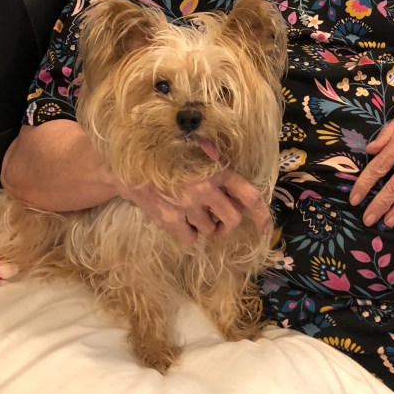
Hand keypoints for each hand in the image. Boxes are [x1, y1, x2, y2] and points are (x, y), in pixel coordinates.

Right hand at [118, 169, 271, 246]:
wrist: (128, 166)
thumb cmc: (166, 159)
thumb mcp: (195, 154)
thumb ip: (218, 166)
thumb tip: (237, 190)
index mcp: (217, 169)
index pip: (251, 196)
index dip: (262, 216)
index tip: (266, 230)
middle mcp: (206, 187)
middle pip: (233, 219)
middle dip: (227, 224)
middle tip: (217, 221)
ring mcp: (188, 204)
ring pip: (210, 230)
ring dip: (204, 226)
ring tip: (189, 211)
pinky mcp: (170, 219)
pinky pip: (191, 239)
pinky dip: (187, 235)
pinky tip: (178, 219)